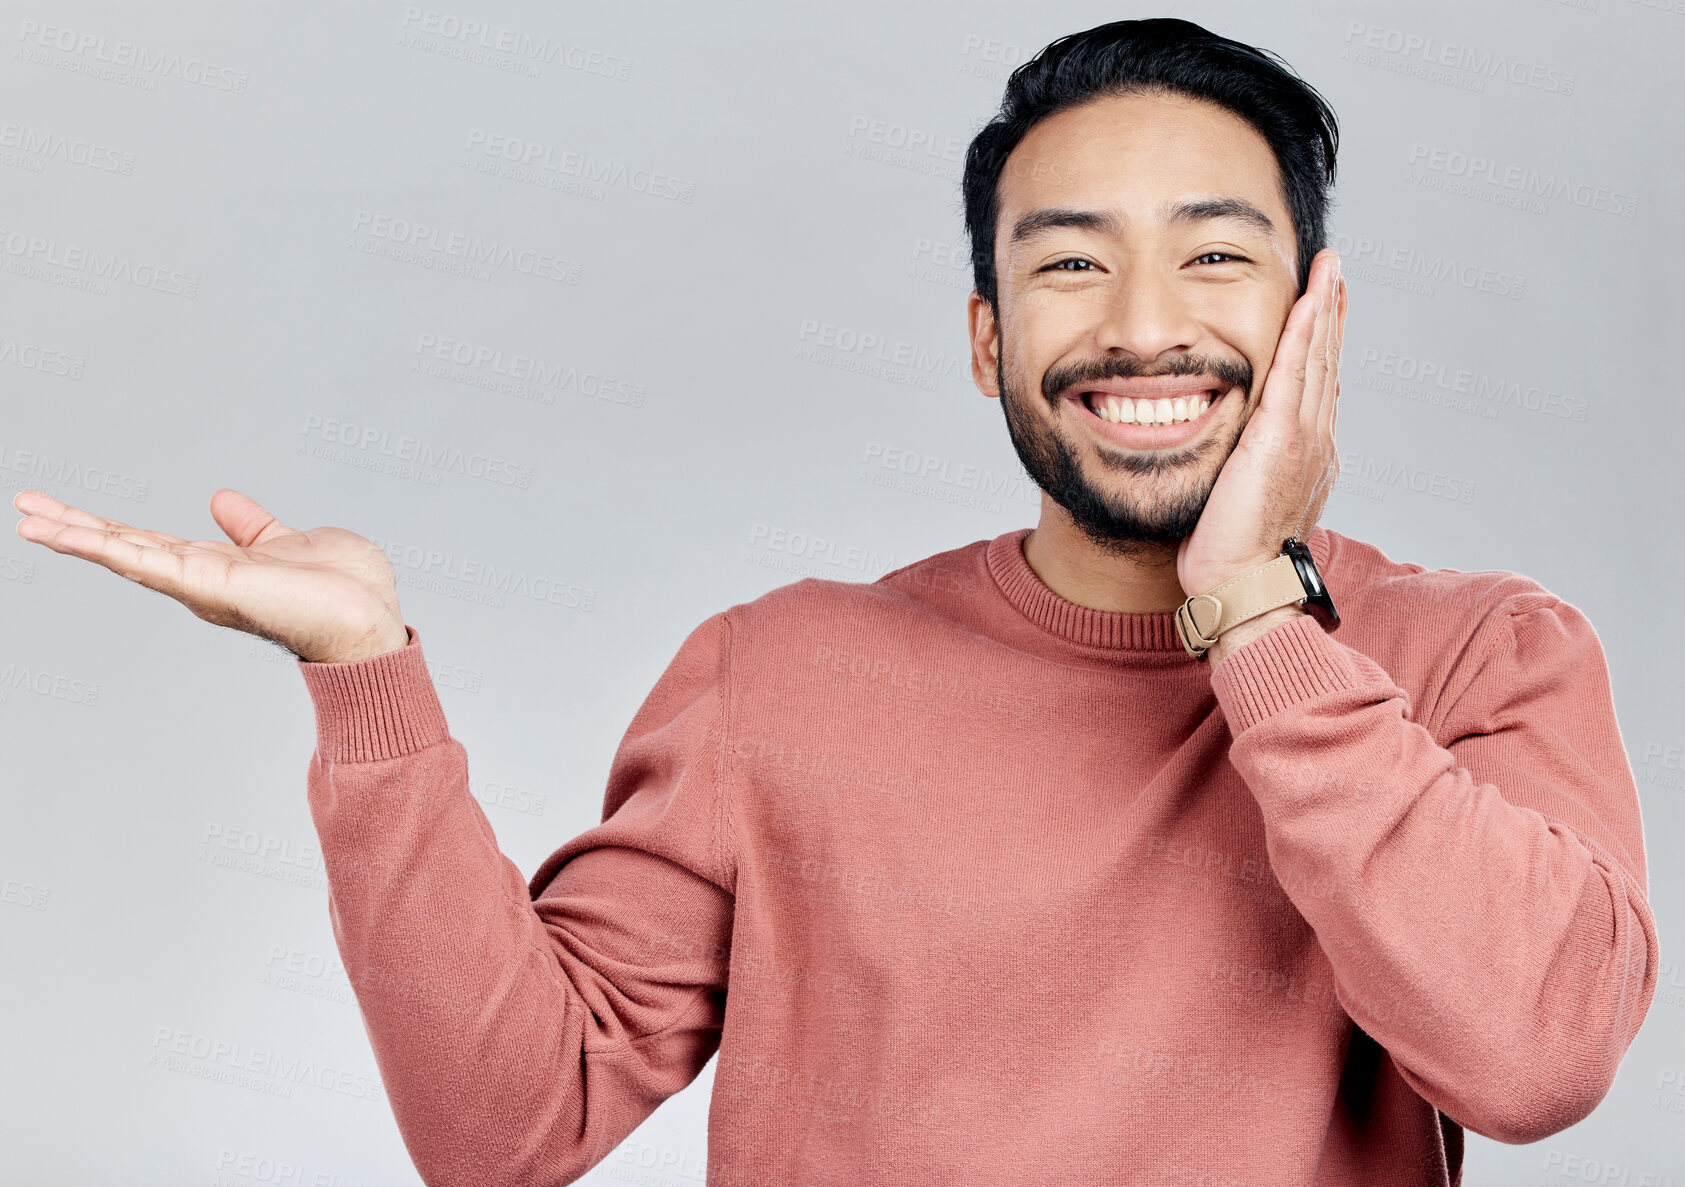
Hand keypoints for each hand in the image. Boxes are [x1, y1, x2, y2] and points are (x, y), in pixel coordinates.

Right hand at [13, 488, 408, 662]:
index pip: (150, 542)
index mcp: (218, 568)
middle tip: (24, 506)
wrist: (369, 620)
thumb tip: (221, 499)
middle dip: (75, 527)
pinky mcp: (208, 586)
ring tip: (27, 516)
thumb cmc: (345, 592)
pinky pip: (145, 561)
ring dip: (74, 535)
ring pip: (125, 553)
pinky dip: (104, 546)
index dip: (107, 527)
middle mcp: (201, 580)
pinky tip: (66, 534)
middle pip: (126, 547)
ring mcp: (201, 584)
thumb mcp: (289, 541)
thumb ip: (252, 526)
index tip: (64, 510)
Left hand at [1177, 249, 1346, 597]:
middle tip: (1334, 270)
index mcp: (1309, 454)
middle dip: (1331, 313)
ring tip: (1329, 268)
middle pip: (1326, 363)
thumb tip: (1235, 452)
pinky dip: (1305, 333)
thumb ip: (1246, 467)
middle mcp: (1317, 441)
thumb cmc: (1233, 556)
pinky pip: (1296, 372)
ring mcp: (1306, 438)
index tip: (1323, 308)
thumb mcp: (1243, 499)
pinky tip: (1309, 299)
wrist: (1243, 584)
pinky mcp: (1282, 439)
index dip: (1322, 343)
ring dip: (1324, 308)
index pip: (1317, 385)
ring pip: (1318, 360)